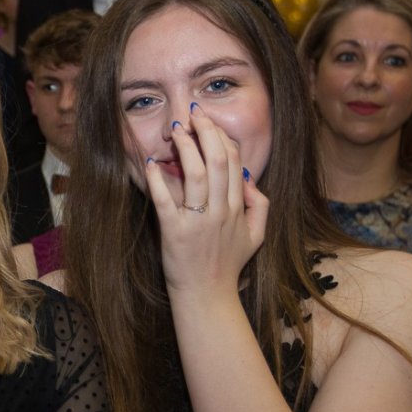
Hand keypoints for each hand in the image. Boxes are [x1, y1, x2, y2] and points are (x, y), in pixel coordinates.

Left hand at [144, 103, 267, 295]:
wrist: (208, 296)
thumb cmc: (229, 265)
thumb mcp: (257, 236)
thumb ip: (260, 206)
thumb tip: (250, 178)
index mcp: (238, 208)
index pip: (234, 163)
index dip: (223, 138)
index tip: (210, 124)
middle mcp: (221, 211)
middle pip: (218, 161)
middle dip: (207, 132)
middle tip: (194, 115)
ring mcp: (198, 221)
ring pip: (196, 174)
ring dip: (186, 147)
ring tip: (176, 129)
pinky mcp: (174, 232)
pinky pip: (166, 200)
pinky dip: (158, 180)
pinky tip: (151, 163)